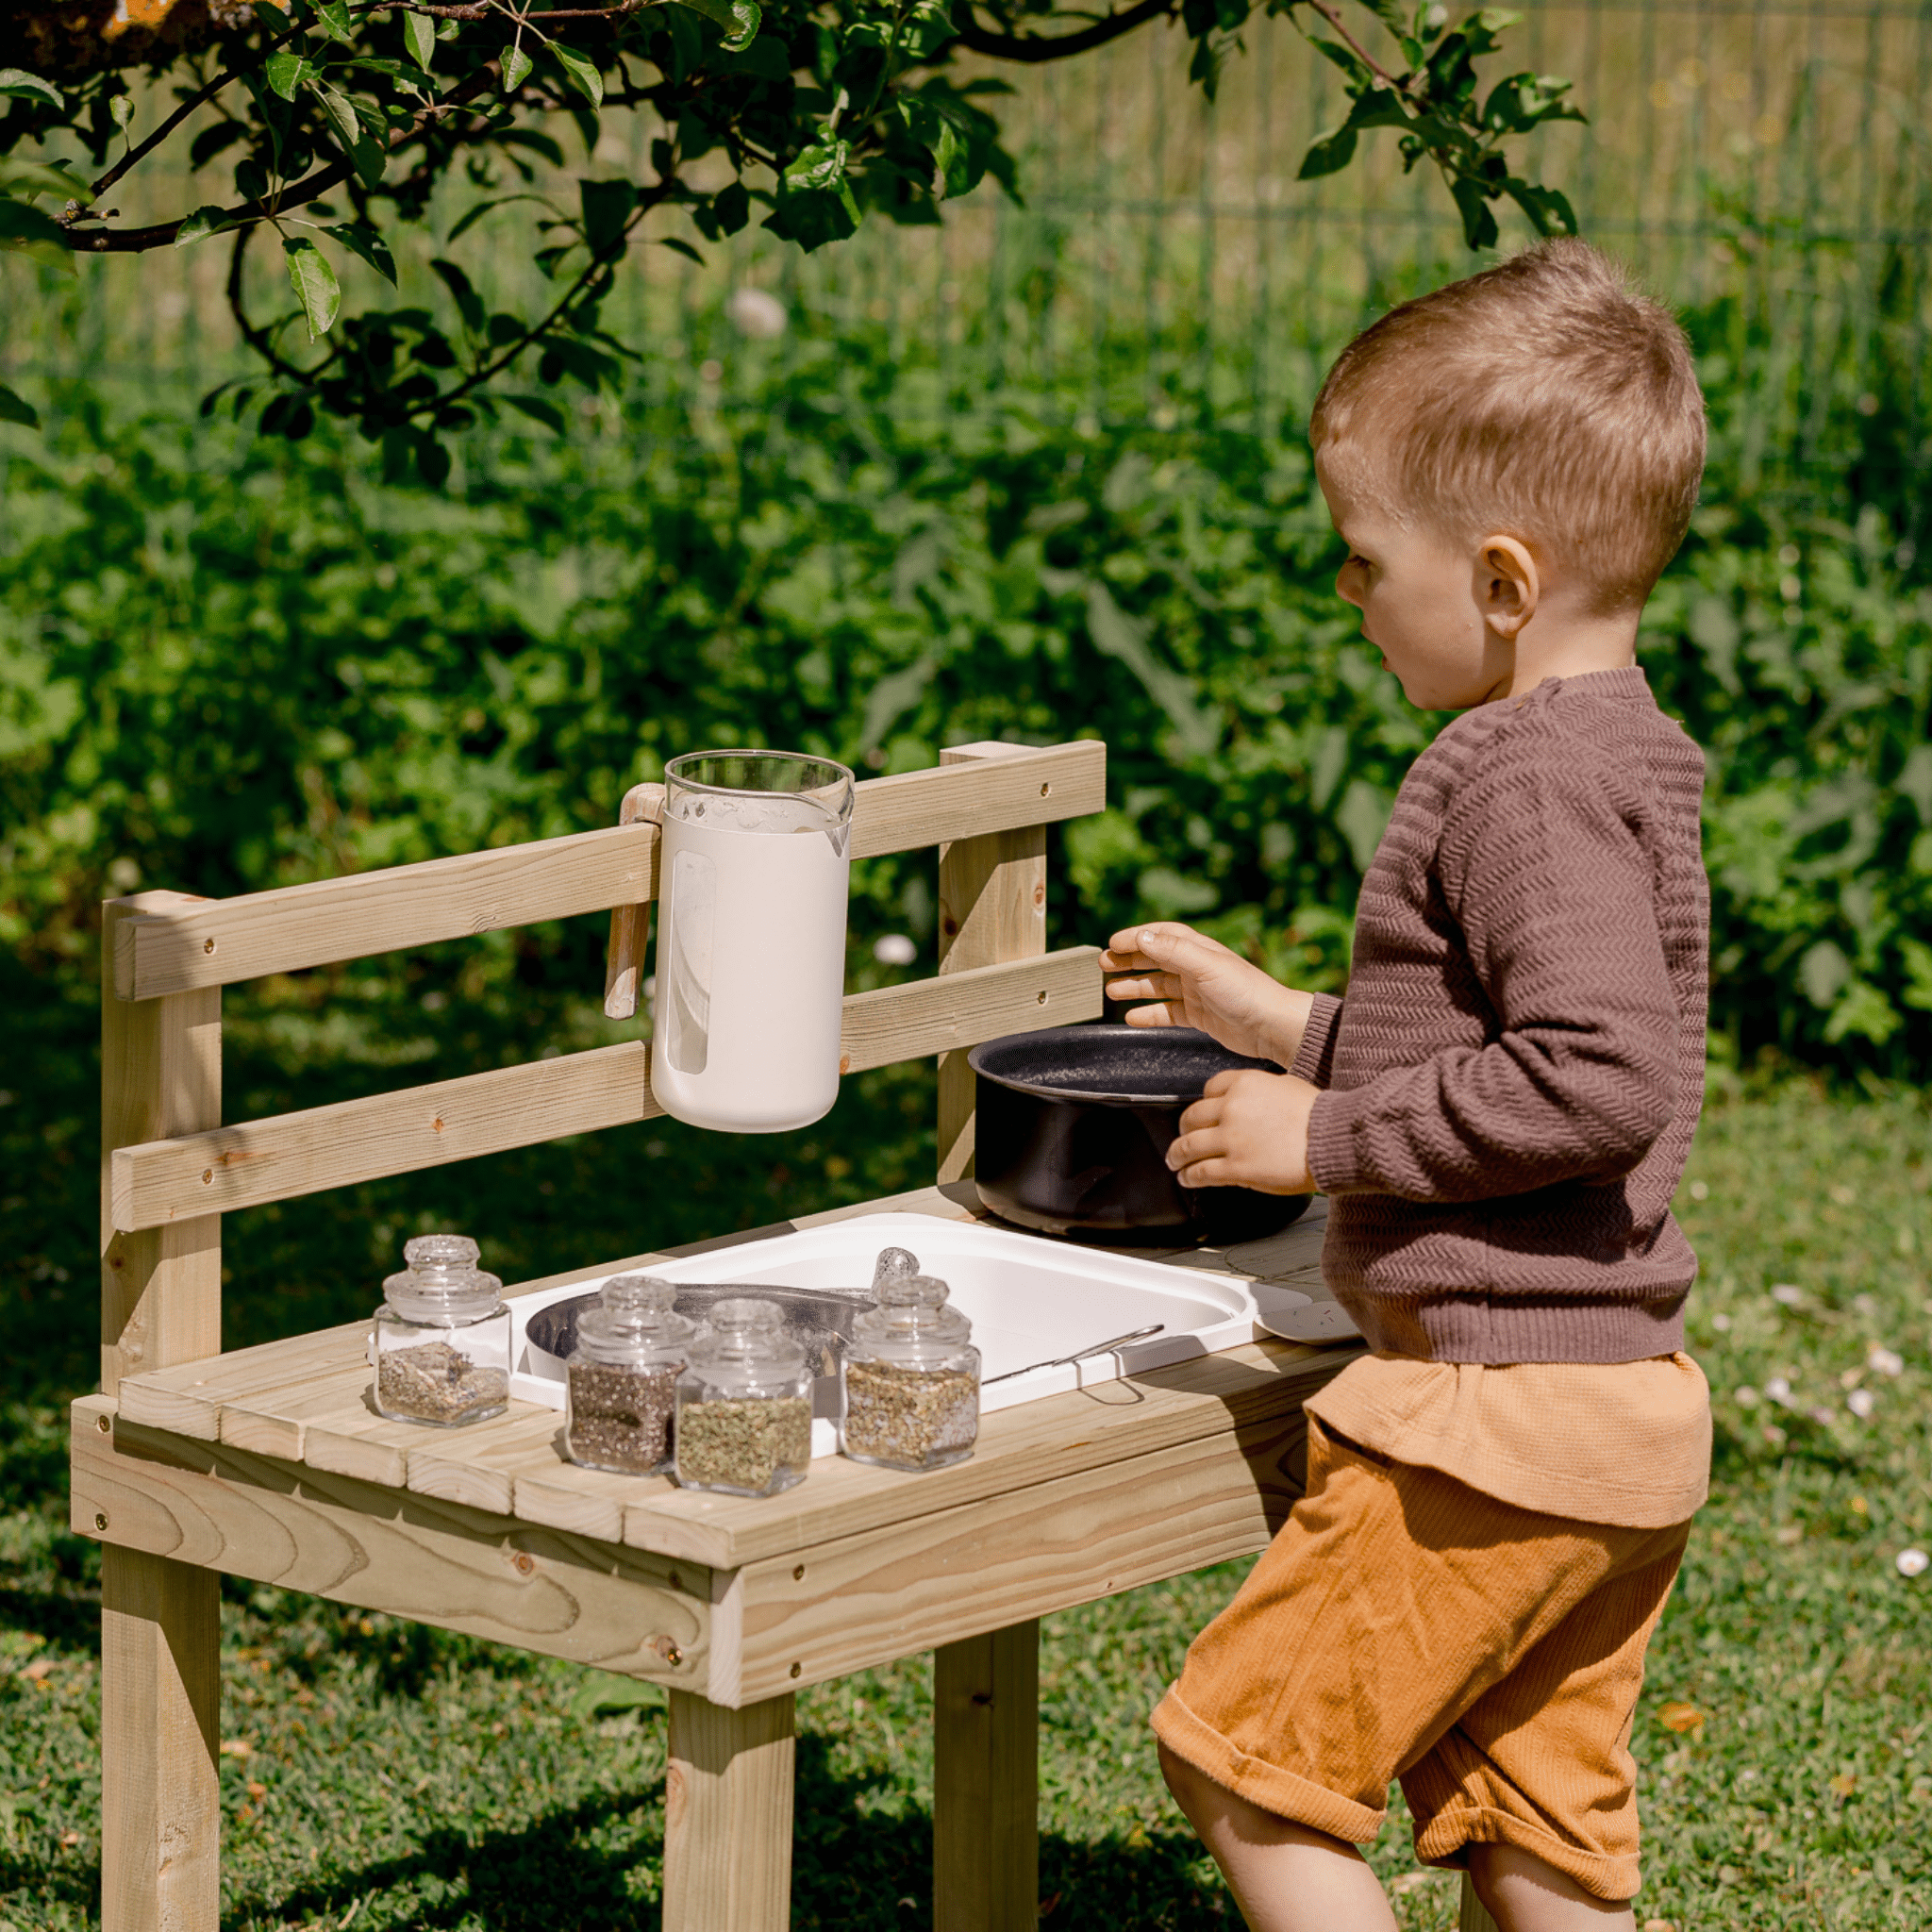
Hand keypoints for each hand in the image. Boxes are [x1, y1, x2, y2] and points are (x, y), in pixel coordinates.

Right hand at [1100, 922, 1314, 1067]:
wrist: (1271, 1026)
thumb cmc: (1244, 991)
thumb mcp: (1205, 966)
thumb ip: (1172, 951)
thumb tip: (1140, 937)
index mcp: (1199, 949)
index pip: (1161, 935)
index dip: (1136, 937)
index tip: (1111, 944)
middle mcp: (1196, 968)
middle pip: (1155, 959)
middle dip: (1128, 961)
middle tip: (1103, 965)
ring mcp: (1197, 992)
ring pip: (1158, 987)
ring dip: (1134, 988)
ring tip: (1111, 992)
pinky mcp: (1199, 1016)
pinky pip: (1167, 1013)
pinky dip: (1149, 1014)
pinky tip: (1131, 1018)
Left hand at [1166, 1069, 1317, 1194]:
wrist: (1335, 1140)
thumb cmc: (1322, 1115)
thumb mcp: (1288, 1086)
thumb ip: (1263, 1091)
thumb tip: (1256, 1100)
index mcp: (1245, 1083)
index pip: (1209, 1088)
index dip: (1204, 1103)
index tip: (1203, 1113)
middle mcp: (1232, 1108)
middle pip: (1192, 1116)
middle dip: (1184, 1128)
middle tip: (1183, 1137)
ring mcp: (1231, 1138)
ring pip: (1188, 1145)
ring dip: (1177, 1155)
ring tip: (1175, 1162)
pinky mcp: (1236, 1167)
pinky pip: (1201, 1172)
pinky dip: (1189, 1177)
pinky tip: (1187, 1179)